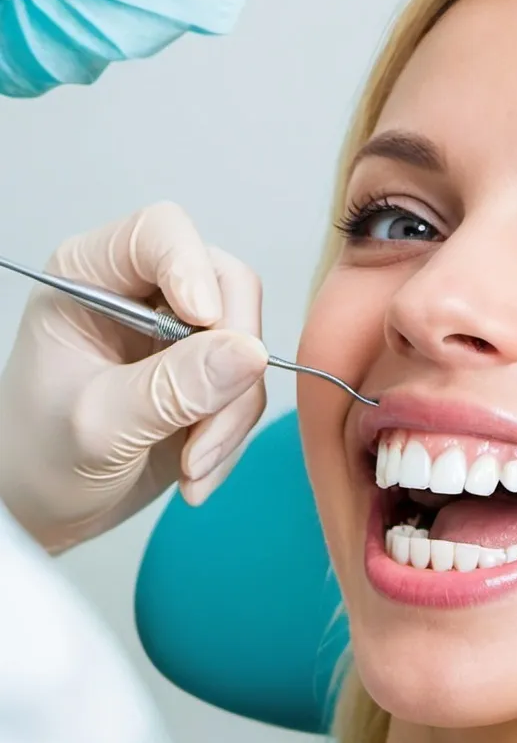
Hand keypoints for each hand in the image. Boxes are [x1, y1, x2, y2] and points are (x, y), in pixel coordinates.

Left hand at [0, 203, 267, 552]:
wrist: (45, 508)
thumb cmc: (39, 458)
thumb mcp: (99, 425)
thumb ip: (174, 387)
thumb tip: (251, 353)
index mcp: (91, 277)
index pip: (161, 233)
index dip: (192, 268)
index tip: (203, 322)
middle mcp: (142, 292)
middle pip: (227, 287)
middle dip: (228, 366)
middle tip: (205, 428)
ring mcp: (181, 332)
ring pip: (247, 345)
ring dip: (231, 413)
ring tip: (192, 466)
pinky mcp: (209, 371)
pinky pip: (249, 388)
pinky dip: (232, 434)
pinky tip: (194, 469)